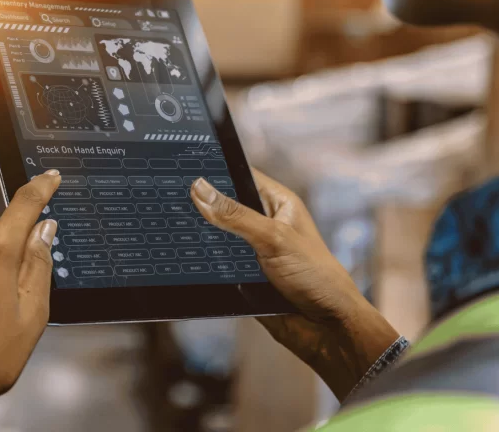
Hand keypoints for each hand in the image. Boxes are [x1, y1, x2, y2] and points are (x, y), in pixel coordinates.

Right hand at [190, 171, 399, 400]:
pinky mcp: (244, 276)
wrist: (327, 330)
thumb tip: (200, 189)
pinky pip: (217, 264)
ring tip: (175, 230)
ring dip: (203, 239)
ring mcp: (253, 250)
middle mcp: (265, 223)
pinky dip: (206, 264)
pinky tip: (187, 260)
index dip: (215, 171)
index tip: (185, 168)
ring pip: (217, 237)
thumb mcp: (273, 239)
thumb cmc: (317, 278)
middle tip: (172, 201)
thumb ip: (235, 216)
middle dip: (203, 207)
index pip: (240, 175)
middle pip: (224, 207)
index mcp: (279, 203)